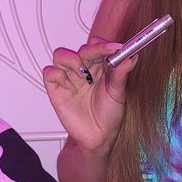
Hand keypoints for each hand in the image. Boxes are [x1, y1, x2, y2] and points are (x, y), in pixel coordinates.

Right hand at [42, 37, 135, 152]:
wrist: (97, 137)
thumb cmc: (109, 116)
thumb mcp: (118, 94)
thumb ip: (122, 75)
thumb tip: (132, 56)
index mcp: (100, 68)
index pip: (98, 47)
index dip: (105, 45)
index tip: (116, 48)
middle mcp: (84, 70)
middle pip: (81, 49)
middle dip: (91, 51)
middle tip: (98, 60)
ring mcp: (69, 78)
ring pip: (61, 55)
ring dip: (71, 60)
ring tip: (82, 74)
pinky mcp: (56, 89)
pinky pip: (50, 73)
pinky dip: (57, 75)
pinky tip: (69, 86)